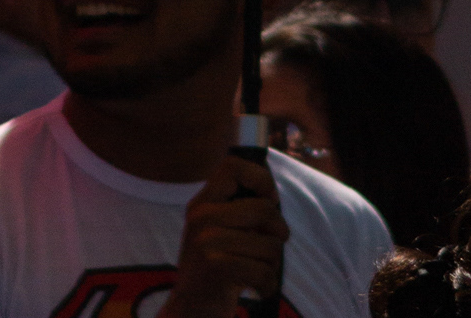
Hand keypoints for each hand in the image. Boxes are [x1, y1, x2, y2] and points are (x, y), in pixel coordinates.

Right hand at [165, 151, 285, 317]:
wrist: (190, 312)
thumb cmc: (216, 271)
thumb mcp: (219, 233)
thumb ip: (240, 211)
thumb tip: (273, 196)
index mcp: (202, 203)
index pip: (233, 166)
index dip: (260, 178)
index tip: (268, 200)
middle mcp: (201, 216)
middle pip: (265, 209)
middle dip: (279, 233)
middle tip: (269, 249)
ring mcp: (206, 241)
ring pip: (270, 244)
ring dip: (273, 264)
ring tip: (258, 273)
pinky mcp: (216, 267)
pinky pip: (264, 270)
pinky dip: (268, 285)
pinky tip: (258, 290)